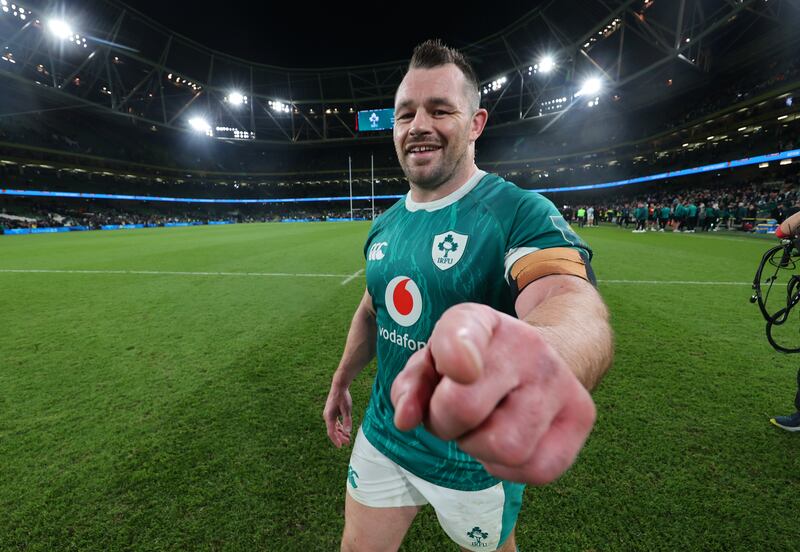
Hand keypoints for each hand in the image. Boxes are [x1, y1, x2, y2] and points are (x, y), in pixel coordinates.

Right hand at [323, 384, 352, 447]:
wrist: (339, 386)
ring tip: (348, 438)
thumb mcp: (346, 409)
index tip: (341, 446)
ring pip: (334, 427)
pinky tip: (346, 431)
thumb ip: (347, 421)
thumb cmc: (343, 397)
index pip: (331, 432)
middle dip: (340, 437)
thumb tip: (347, 432)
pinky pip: (335, 423)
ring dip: (340, 433)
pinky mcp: (332, 412)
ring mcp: (329, 415)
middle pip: (333, 430)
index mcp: (328, 416)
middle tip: (348, 442)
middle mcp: (327, 416)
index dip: (336, 440)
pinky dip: (340, 427)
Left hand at [390, 303, 595, 484]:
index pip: (463, 334)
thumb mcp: (434, 362)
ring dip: (478, 448)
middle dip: (444, 424)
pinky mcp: (581, 416)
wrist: (539, 358)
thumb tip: (406, 420)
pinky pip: (535, 469)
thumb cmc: (474, 364)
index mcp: (480, 322)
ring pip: (503, 448)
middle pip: (464, 409)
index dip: (456, 356)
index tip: (460, 370)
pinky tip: (504, 442)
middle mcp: (527, 346)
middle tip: (451, 415)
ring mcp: (560, 380)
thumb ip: (411, 386)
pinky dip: (509, 467)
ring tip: (481, 427)